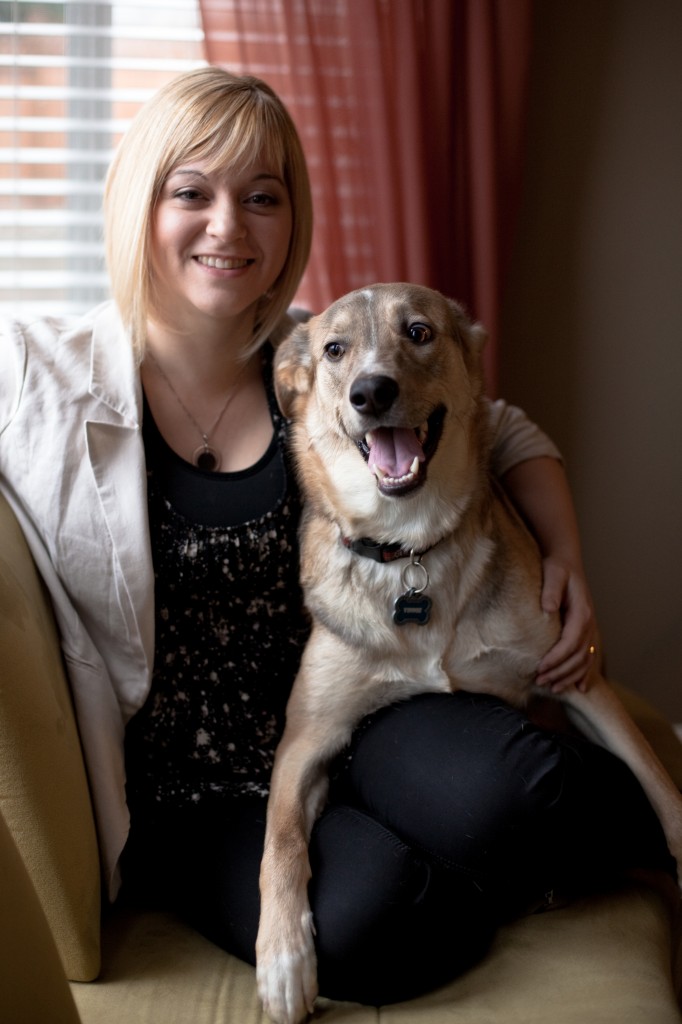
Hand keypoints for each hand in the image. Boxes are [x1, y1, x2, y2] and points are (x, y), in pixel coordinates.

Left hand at [536, 556, 597, 693]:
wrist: (567, 562)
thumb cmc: (557, 568)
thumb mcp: (553, 573)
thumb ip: (551, 590)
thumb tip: (548, 608)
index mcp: (582, 612)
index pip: (571, 642)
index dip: (557, 658)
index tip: (540, 668)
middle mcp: (589, 623)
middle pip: (578, 656)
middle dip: (560, 672)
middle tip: (540, 682)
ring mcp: (589, 629)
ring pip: (585, 660)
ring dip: (569, 676)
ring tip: (552, 688)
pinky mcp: (584, 632)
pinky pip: (588, 657)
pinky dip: (584, 674)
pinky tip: (578, 688)